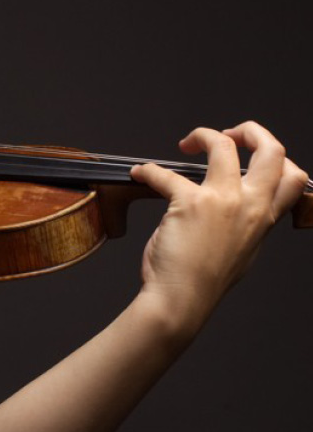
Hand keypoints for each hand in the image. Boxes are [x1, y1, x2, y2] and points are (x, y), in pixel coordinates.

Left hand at [130, 121, 307, 329]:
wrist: (181, 300)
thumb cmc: (204, 281)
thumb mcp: (242, 252)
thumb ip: (245, 226)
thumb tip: (237, 210)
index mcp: (265, 219)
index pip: (293, 177)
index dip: (279, 157)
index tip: (256, 152)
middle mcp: (250, 206)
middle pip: (271, 150)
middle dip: (252, 130)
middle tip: (231, 132)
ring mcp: (221, 201)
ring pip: (224, 146)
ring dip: (204, 135)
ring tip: (189, 142)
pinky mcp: (188, 202)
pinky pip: (164, 173)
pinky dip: (148, 170)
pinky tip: (139, 173)